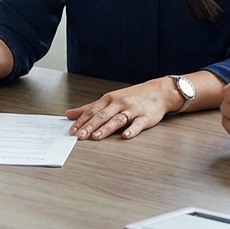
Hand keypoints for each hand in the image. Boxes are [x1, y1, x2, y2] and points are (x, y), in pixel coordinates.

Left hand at [65, 79, 179, 140]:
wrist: (159, 91)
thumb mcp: (110, 99)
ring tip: (96, 137)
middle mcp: (119, 103)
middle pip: (102, 116)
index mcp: (109, 99)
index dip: (81, 121)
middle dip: (90, 126)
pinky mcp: (145, 118)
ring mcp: (133, 110)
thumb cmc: (133, 96)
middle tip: (80, 136)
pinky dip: (132, 130)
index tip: (72, 130)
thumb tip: (69, 114)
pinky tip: (125, 136)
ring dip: (106, 128)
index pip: (92, 110)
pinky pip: (138, 124)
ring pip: (117, 119)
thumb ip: (89, 107)